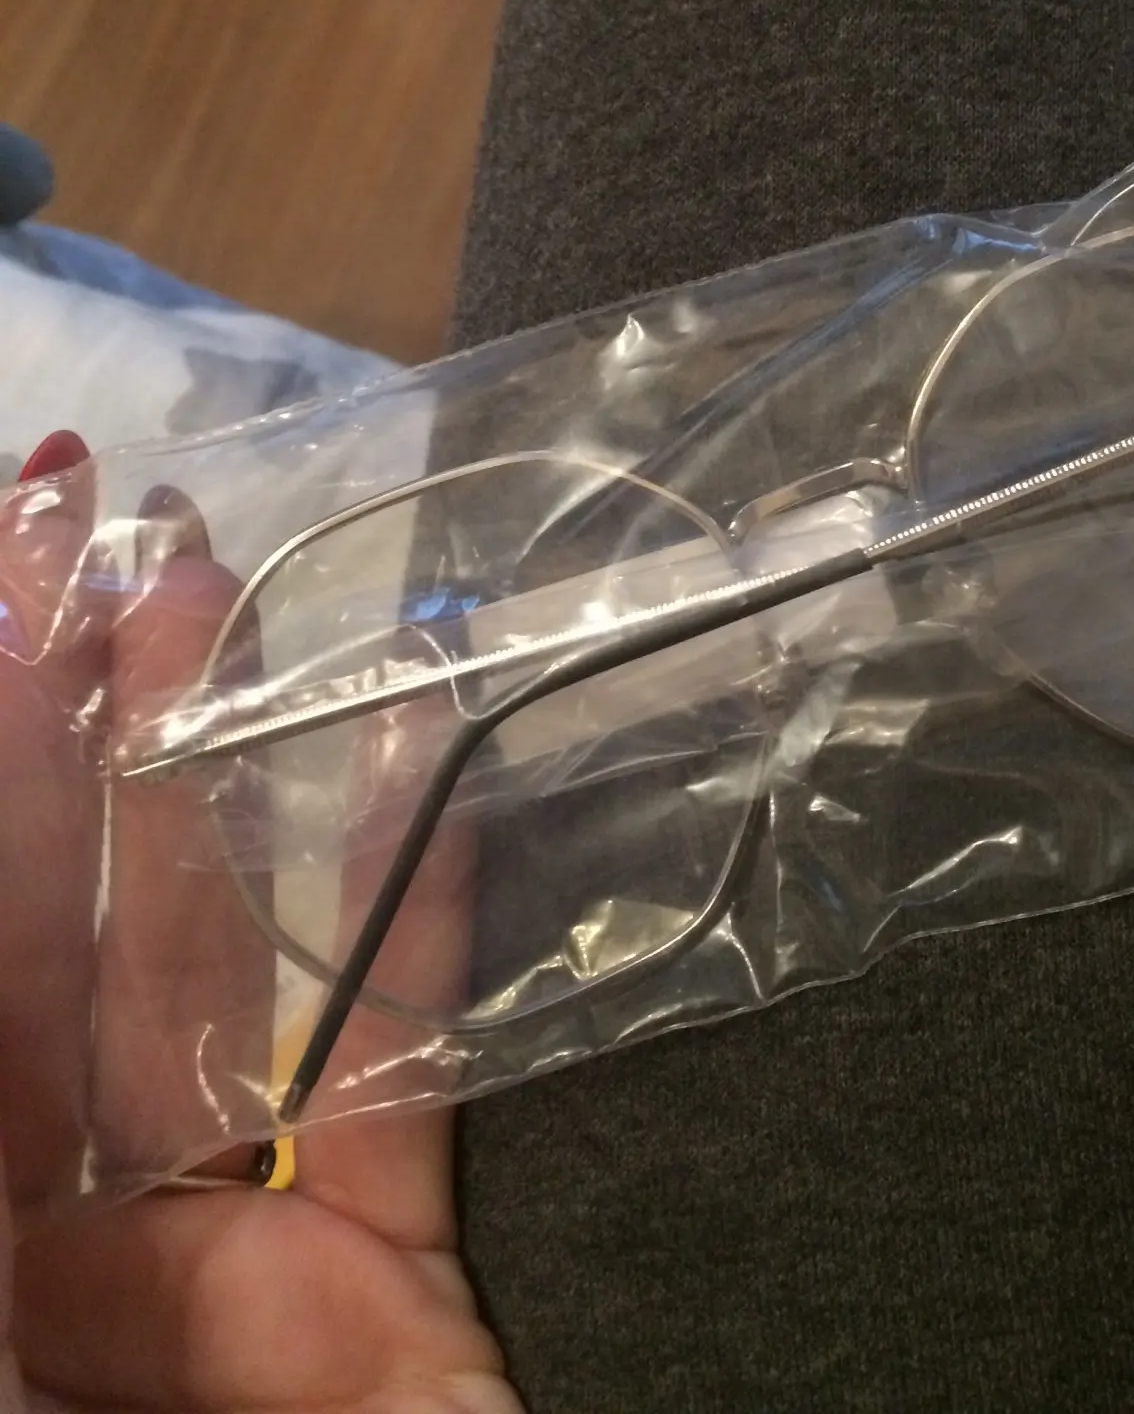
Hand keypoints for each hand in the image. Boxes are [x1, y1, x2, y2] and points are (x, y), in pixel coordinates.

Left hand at [0, 442, 520, 1412]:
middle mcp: (24, 1238)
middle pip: (32, 935)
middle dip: (56, 721)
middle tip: (92, 522)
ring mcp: (199, 1260)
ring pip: (193, 975)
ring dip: (214, 780)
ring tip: (222, 591)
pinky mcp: (373, 1282)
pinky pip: (391, 1073)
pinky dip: (414, 917)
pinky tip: (424, 760)